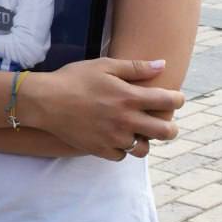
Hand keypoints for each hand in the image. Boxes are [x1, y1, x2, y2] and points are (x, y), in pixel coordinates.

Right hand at [19, 58, 182, 160]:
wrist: (44, 101)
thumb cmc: (73, 79)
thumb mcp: (104, 65)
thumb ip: (136, 67)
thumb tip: (162, 65)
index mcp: (129, 97)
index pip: (169, 101)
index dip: (178, 99)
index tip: (173, 98)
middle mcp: (125, 120)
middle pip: (166, 132)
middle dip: (170, 127)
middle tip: (162, 122)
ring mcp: (112, 138)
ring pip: (144, 149)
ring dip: (144, 140)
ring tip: (136, 131)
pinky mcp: (99, 150)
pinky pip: (121, 156)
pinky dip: (121, 148)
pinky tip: (114, 137)